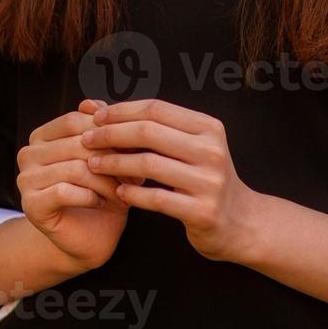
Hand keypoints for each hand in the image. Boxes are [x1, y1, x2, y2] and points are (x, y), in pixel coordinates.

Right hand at [17, 98, 141, 272]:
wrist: (89, 239)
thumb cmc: (101, 193)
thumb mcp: (106, 156)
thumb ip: (101, 129)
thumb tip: (95, 104)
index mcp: (42, 136)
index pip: (76, 120)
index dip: (108, 132)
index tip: (134, 148)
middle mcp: (28, 154)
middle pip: (78, 143)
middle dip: (113, 159)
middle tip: (136, 174)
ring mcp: (25, 180)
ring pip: (76, 168)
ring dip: (107, 181)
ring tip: (124, 191)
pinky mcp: (31, 205)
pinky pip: (66, 191)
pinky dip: (92, 197)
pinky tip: (104, 203)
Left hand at [81, 98, 263, 263]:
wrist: (240, 222)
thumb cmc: (204, 179)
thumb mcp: (190, 147)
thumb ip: (152, 128)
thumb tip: (96, 106)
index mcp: (208, 128)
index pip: (156, 109)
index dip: (122, 110)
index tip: (96, 117)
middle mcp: (211, 151)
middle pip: (149, 132)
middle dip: (112, 134)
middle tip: (87, 140)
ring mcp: (209, 182)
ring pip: (149, 164)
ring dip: (115, 164)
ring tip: (93, 165)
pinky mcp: (201, 211)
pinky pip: (156, 198)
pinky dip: (132, 193)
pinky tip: (117, 191)